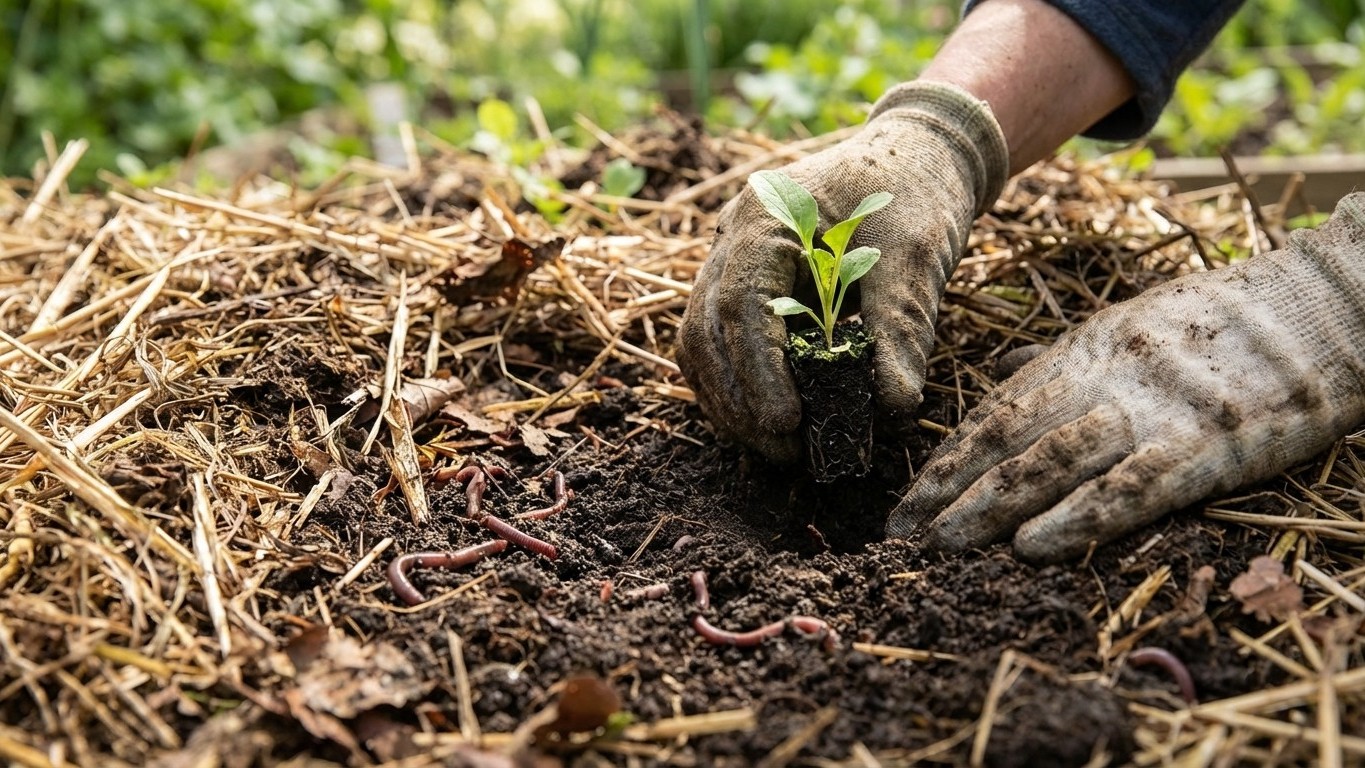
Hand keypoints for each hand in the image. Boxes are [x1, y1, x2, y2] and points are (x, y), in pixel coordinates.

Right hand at [676, 82, 1007, 460]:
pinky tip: (771, 419)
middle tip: (785, 449)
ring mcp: (731, 261)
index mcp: (764, 216)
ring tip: (779, 446)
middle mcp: (732, 238)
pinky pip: (722, 342)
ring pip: (703, 342)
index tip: (785, 422)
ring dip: (732, 400)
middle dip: (739, 399)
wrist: (918, 152)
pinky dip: (740, 385)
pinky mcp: (747, 285)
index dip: (757, 371)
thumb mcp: (916, 255)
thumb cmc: (916, 190)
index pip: (741, 304)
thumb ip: (901, 328)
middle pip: (707, 330)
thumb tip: (894, 408)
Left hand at [887, 195, 1364, 561]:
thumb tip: (997, 378)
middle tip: (899, 535)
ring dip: (990, 506)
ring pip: (1053, 460)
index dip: (944, 458)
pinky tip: (1032, 546)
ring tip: (943, 545)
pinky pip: (1131, 486)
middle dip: (948, 488)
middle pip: (1008, 438)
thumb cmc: (1221, 323)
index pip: (994, 411)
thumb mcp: (1128, 325)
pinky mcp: (1207, 442)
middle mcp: (1103, 378)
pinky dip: (1078, 518)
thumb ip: (1061, 360)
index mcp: (1082, 352)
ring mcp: (1153, 409)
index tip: (903, 499)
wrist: (1322, 308)